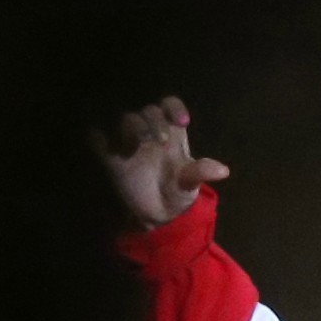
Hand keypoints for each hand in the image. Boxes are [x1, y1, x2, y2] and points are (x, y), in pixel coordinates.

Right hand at [92, 95, 229, 228]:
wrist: (154, 214)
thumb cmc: (176, 192)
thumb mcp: (190, 185)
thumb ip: (200, 173)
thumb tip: (223, 171)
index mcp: (171, 131)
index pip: (169, 106)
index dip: (174, 107)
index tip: (182, 121)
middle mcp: (148, 130)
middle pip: (147, 110)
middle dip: (153, 121)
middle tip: (162, 140)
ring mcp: (127, 140)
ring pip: (123, 118)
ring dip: (130, 125)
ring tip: (135, 144)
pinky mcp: (108, 153)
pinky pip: (98, 137)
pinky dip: (100, 137)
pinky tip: (107, 147)